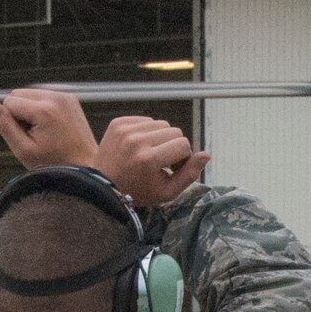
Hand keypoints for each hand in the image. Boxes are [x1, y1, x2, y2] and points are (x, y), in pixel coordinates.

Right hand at [0, 89, 98, 169]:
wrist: (85, 166)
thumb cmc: (54, 164)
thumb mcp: (23, 149)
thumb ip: (4, 125)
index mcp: (44, 110)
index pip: (8, 102)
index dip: (12, 122)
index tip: (28, 138)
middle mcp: (56, 98)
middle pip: (17, 94)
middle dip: (19, 113)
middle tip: (35, 135)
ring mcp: (65, 96)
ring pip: (29, 94)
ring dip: (30, 110)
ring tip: (44, 132)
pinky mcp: (70, 98)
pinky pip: (42, 96)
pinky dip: (41, 108)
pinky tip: (51, 126)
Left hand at [95, 116, 210, 207]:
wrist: (104, 185)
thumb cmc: (139, 191)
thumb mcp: (168, 192)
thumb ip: (190, 174)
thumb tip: (206, 154)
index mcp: (149, 159)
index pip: (183, 145)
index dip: (183, 157)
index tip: (173, 167)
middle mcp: (137, 141)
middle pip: (174, 131)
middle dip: (173, 146)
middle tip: (162, 161)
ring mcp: (125, 130)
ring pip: (161, 124)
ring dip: (160, 137)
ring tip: (151, 152)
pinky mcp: (118, 123)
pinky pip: (145, 119)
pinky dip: (147, 131)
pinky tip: (140, 146)